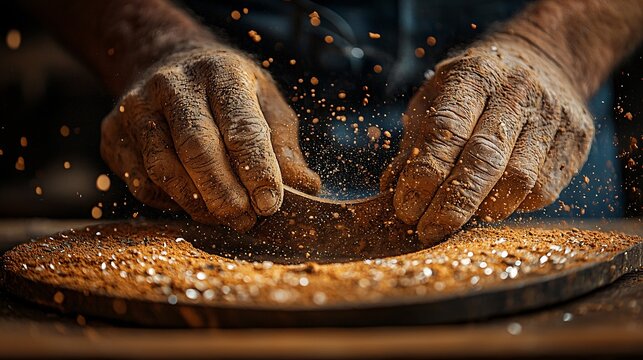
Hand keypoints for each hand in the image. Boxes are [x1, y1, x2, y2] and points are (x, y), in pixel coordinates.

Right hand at [101, 47, 320, 231]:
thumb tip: (306, 188)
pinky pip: (141, 181)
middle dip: (224, 194)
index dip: (258, 171)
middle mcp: (173, 85)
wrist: (165, 62)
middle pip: (197, 150)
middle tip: (245, 221)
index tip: (270, 204)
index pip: (241, 127)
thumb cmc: (226, 90)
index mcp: (221, 73)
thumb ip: (283, 145)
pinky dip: (170, 201)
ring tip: (224, 218)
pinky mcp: (112, 132)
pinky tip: (193, 202)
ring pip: (163, 169)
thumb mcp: (264, 102)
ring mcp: (136, 108)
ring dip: (197, 204)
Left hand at [381, 35, 593, 244]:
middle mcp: (517, 91)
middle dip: (451, 204)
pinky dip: (512, 208)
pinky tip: (491, 206)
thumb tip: (391, 190)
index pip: (446, 130)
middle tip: (427, 231)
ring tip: (457, 221)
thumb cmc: (473, 90)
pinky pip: (543, 190)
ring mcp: (553, 114)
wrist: (543, 60)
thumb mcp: (434, 100)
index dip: (424, 175)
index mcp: (473, 76)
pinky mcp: (576, 139)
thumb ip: (414, 143)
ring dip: (482, 210)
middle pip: (484, 159)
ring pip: (518, 180)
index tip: (405, 209)